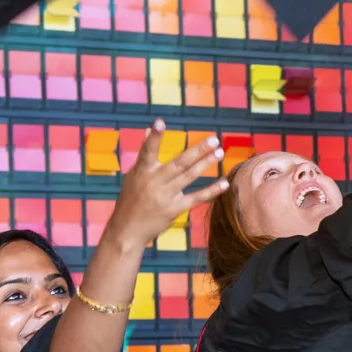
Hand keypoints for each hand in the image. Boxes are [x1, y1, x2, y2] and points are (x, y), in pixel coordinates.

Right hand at [106, 120, 228, 245]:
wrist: (128, 229)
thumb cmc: (131, 199)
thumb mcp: (133, 176)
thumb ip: (145, 154)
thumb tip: (148, 130)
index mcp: (142, 171)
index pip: (147, 151)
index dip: (153, 137)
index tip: (159, 122)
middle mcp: (154, 181)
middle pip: (179, 163)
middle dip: (197, 151)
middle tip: (214, 139)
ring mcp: (165, 196)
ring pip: (189, 176)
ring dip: (206, 164)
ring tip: (220, 152)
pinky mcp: (174, 209)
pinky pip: (196, 197)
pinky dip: (211, 191)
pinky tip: (224, 183)